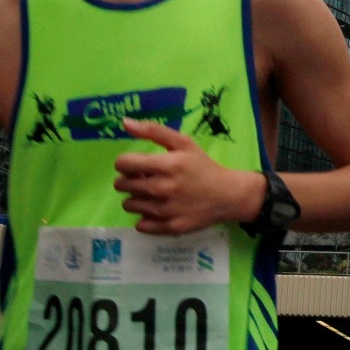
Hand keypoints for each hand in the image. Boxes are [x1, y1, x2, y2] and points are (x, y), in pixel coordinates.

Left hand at [114, 118, 259, 234]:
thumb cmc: (203, 167)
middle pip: (122, 185)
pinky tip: (158, 210)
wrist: (227, 195)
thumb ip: (153, 131)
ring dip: (136, 199)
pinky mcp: (169, 227)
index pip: (123, 164)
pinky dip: (145, 218)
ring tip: (152, 195)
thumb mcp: (183, 143)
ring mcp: (165, 211)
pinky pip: (140, 225)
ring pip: (129, 205)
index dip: (126, 163)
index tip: (137, 165)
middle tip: (145, 180)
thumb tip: (124, 122)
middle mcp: (162, 189)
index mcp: (166, 165)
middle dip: (129, 180)